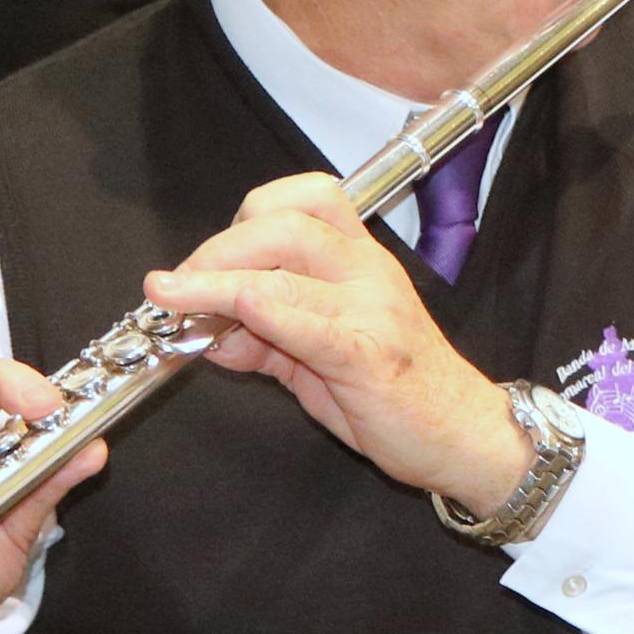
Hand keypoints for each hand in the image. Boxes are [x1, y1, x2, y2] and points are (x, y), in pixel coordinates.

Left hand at [144, 173, 529, 509]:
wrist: (462, 435)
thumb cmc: (396, 392)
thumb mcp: (321, 358)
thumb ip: (267, 339)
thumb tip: (204, 332)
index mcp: (361, 259)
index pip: (303, 199)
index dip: (242, 219)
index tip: (205, 260)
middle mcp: (369, 271)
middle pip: (282, 224)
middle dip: (213, 251)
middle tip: (174, 288)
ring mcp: (373, 309)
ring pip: (283, 274)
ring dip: (213, 284)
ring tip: (170, 302)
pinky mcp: (369, 356)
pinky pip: (312, 324)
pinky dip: (266, 314)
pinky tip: (232, 316)